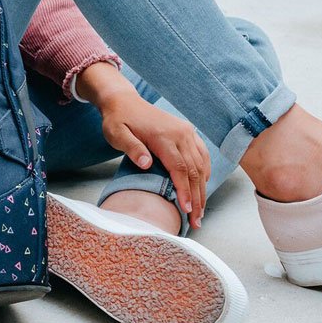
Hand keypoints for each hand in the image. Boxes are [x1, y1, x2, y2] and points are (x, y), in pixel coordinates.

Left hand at [77, 61, 211, 228]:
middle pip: (194, 170)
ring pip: (201, 164)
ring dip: (202, 189)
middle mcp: (180, 133)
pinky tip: (203, 186)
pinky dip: (205, 171)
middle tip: (196, 221)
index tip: (187, 211)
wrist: (123, 101)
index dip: (185, 191)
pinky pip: (202, 153)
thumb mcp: (116, 134)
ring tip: (200, 211)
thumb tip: (146, 165)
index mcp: (164, 136)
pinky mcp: (187, 131)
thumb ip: (132, 148)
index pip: (180, 169)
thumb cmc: (118, 120)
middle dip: (197, 198)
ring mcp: (186, 131)